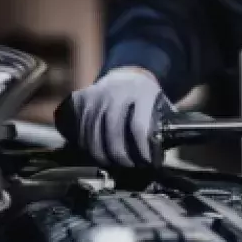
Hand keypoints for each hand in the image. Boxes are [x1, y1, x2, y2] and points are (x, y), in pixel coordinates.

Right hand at [55, 68, 175, 166]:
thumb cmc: (145, 98)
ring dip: (103, 155)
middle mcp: (115, 92)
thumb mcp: (159, 105)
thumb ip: (162, 125)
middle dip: (120, 155)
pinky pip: (80, 130)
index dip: (142, 148)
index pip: (139, 126)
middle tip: (128, 165)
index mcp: (141, 92)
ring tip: (114, 163)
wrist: (125, 76)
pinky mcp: (80, 100)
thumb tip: (160, 152)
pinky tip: (99, 153)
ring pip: (93, 134)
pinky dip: (88, 146)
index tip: (147, 161)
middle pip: (112, 132)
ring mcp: (95, 95)